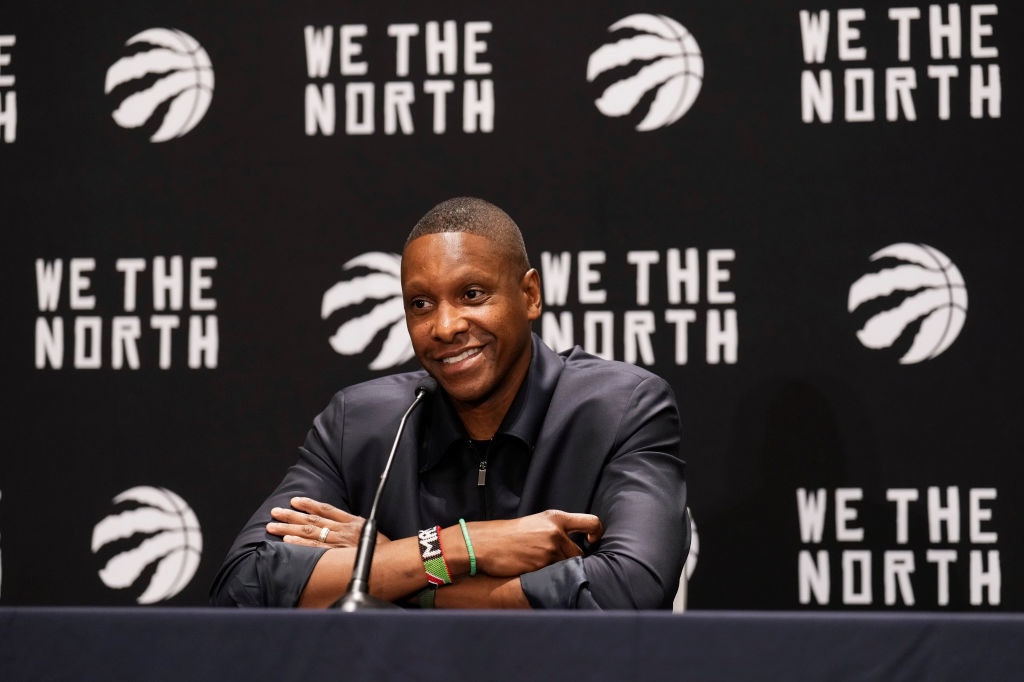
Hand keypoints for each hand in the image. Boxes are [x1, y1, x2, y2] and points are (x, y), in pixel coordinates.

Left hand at [266, 496, 389, 547]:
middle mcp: (343, 529)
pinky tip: (287, 540)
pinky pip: (315, 547)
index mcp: (352, 521)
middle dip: (291, 516)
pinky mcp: (338, 553)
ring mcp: (339, 541)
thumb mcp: (371, 533)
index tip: (294, 501)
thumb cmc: (384, 549)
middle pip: (312, 519)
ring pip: (310, 531)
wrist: (394, 560)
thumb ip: (355, 529)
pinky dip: (300, 543)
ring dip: (289, 527)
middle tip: (275, 513)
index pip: (326, 509)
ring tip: (273, 525)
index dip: (309, 504)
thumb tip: (340, 527)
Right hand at [467, 510, 602, 576]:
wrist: (484, 543)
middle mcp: (556, 532)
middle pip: (579, 552)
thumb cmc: (507, 535)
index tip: (592, 541)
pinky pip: (554, 575)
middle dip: (570, 560)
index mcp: (555, 518)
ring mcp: (550, 550)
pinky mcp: (541, 565)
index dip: (597, 534)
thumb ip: (554, 530)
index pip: (591, 522)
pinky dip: (548, 577)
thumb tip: (570, 544)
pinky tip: (533, 572)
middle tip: (555, 562)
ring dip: (558, 569)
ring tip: (539, 566)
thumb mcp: (534, 524)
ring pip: (567, 566)